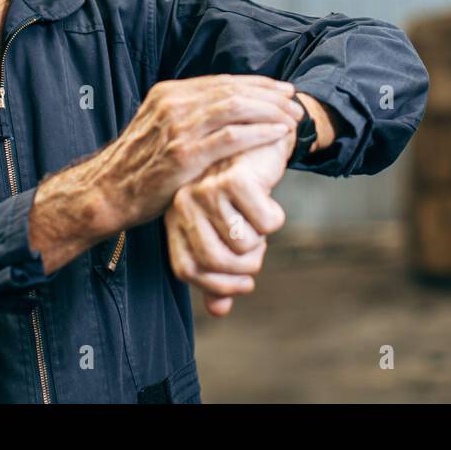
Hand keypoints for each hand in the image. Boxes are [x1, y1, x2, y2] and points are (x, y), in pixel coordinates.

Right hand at [91, 74, 301, 232]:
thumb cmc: (139, 166)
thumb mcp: (159, 128)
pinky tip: (277, 135)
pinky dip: (259, 133)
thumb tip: (225, 111)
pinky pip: (231, 137)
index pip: (223, 82)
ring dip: (269, 112)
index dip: (257, 85)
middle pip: (233, 91)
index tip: (282, 91)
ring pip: (235, 108)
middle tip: (294, 105)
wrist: (108, 192)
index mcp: (169, 94)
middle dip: (269, 96)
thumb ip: (188, 116)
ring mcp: (177, 129)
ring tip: (290, 119)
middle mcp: (173, 104)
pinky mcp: (183, 155)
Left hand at [165, 126, 294, 316]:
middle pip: (214, 262)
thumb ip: (218, 272)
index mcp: (175, 217)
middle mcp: (183, 203)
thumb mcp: (226, 231)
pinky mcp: (236, 178)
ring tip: (260, 217)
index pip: (186, 270)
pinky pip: (265, 223)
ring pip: (243, 244)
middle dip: (247, 267)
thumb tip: (219, 310)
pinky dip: (275, 219)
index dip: (217, 285)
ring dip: (263, 239)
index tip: (242, 283)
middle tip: (259, 249)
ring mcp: (207, 189)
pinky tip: (269, 196)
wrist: (260, 140)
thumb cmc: (240, 191)